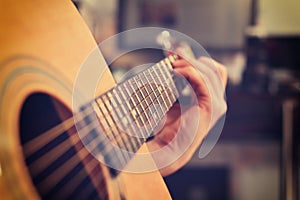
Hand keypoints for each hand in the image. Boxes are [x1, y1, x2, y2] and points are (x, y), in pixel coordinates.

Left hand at [146, 50, 226, 175]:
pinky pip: (203, 81)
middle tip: (173, 55)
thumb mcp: (176, 98)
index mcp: (213, 97)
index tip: (175, 53)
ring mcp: (217, 104)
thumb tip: (173, 59)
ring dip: (189, 64)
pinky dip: (189, 72)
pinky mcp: (210, 107)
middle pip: (214, 67)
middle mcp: (219, 100)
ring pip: (209, 71)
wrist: (169, 146)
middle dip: (192, 58)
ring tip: (172, 65)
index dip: (195, 58)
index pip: (213, 69)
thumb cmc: (171, 124)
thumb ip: (179, 80)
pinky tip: (175, 72)